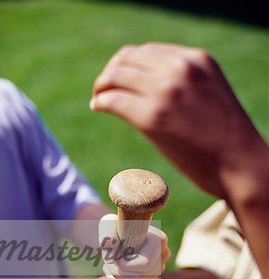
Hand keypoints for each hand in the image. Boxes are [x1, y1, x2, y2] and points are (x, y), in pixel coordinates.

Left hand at [91, 43, 266, 197]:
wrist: (242, 165)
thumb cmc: (227, 139)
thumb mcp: (210, 96)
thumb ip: (185, 85)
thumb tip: (150, 89)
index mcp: (197, 59)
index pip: (147, 51)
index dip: (126, 63)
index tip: (118, 79)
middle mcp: (181, 68)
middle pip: (127, 59)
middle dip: (110, 73)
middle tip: (102, 89)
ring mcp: (166, 91)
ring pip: (116, 76)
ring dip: (102, 86)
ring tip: (98, 99)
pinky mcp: (153, 118)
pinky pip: (114, 100)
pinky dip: (101, 102)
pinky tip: (98, 108)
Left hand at [98, 213, 169, 278]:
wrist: (118, 234)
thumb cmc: (114, 227)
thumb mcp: (108, 226)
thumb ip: (108, 238)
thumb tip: (112, 258)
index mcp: (159, 239)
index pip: (145, 264)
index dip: (125, 266)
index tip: (113, 258)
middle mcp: (164, 255)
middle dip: (118, 275)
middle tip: (107, 265)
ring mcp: (159, 269)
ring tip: (108, 269)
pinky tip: (111, 278)